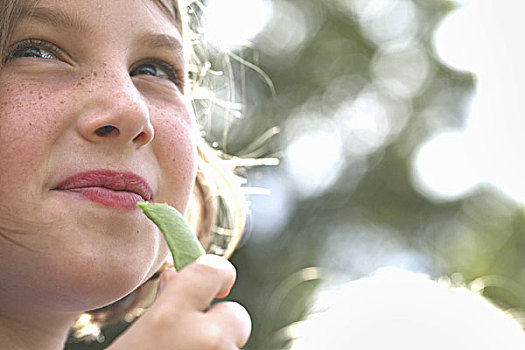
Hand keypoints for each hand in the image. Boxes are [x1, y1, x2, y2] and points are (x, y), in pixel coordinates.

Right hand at [107, 255, 251, 349]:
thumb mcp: (135, 337)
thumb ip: (162, 306)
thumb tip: (176, 278)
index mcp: (169, 318)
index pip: (212, 270)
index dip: (220, 273)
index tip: (221, 283)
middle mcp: (205, 337)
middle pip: (238, 316)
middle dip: (221, 323)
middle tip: (195, 338)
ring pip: (233, 344)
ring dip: (218, 347)